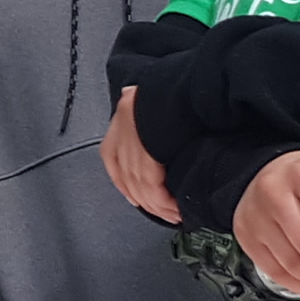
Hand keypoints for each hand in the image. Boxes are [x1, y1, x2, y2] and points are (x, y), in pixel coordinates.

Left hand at [100, 86, 178, 222]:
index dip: (122, 180)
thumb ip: (147, 117)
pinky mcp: (148, 154)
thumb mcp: (154, 101)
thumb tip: (145, 123)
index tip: (133, 196)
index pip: (111, 156)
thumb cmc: (176, 91)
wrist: (188, 86)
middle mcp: (122, 129)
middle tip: (157, 211)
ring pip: (139, 185)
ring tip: (170, 214)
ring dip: (155, 205)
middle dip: (142, 198)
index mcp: (121, 115)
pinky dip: (162, 201)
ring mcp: (133, 143)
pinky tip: (173, 208)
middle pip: (126, 175)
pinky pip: (152, 186)